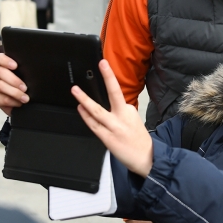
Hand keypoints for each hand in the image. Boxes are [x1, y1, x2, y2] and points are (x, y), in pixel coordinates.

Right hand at [0, 53, 28, 115]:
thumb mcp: (34, 77)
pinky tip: (20, 104)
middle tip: (25, 87)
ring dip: (14, 92)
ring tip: (26, 98)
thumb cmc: (34, 87)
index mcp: (8, 66)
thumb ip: (31, 70)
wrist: (31, 104)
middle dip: (14, 80)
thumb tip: (41, 65)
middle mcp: (1, 75)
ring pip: (0, 85)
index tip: (15, 66)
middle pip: (0, 71)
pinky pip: (0, 98)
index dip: (4, 60)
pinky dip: (12, 101)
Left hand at [71, 60, 152, 176]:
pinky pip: (93, 125)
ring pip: (97, 110)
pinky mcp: (108, 138)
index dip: (109, 77)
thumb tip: (108, 104)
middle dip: (108, 77)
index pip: (116, 93)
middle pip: (115, 93)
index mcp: (129, 110)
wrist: (147, 158)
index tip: (103, 64)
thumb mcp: (134, 120)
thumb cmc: (139, 139)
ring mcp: (114, 127)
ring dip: (85, 99)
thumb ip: (121, 111)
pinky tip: (80, 108)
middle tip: (102, 64)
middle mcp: (123, 116)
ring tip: (75, 90)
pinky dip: (85, 116)